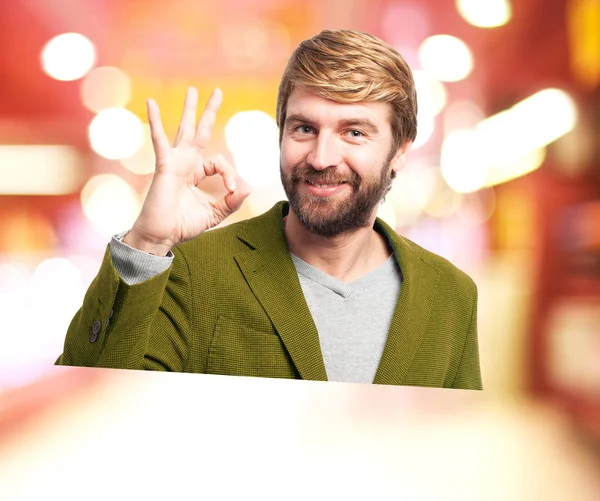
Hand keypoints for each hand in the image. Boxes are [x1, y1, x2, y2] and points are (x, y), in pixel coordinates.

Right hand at [124, 87, 250, 255]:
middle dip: (209, 112)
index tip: (231, 190)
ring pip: (184, 130)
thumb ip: (231, 202)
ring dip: (189, 110)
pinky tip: (151, 102)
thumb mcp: (214, 214)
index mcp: (196, 172)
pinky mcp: (164, 165)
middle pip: (200, 132)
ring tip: (193, 90)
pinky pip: (159, 139)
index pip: (220, 162)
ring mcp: (174, 162)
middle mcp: (185, 163)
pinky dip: (155, 121)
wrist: (161, 235)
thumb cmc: (182, 225)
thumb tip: (247, 187)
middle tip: (217, 92)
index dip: (230, 174)